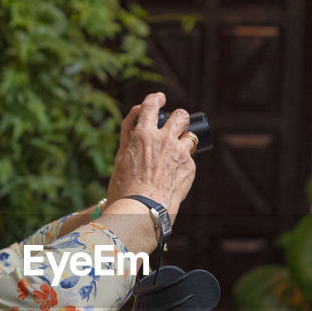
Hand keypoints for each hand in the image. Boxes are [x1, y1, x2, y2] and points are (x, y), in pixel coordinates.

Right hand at [105, 92, 196, 219]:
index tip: (159, 99)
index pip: (151, 106)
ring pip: (190, 136)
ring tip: (176, 153)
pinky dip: (182, 164)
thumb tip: (136, 125)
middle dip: (179, 118)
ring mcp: (180, 153)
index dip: (155, 99)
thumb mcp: (121, 159)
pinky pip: (189, 159)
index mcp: (143, 135)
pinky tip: (173, 177)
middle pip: (181, 116)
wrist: (141, 211)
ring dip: (184, 141)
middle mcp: (164, 140)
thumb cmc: (125, 189)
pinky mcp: (190, 168)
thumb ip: (129, 139)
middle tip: (176, 125)